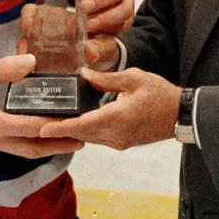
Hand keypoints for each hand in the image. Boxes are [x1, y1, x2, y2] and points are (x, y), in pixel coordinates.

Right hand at [0, 54, 84, 157]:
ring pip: (21, 150)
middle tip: (81, 138)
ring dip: (44, 145)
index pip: (32, 128)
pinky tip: (36, 131)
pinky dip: (28, 141)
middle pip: (31, 148)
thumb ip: (4, 69)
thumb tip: (31, 61)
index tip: (78, 122)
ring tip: (65, 137)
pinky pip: (11, 145)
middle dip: (57, 145)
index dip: (56, 125)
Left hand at [38, 68, 181, 149]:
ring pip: (88, 137)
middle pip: (81, 133)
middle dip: (60, 129)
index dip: (60, 128)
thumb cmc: (160, 94)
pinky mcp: (122, 143)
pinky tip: (75, 122)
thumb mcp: (133, 78)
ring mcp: (119, 142)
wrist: (180, 115)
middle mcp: (116, 134)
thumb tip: (83, 75)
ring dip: (72, 131)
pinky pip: (98, 138)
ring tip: (52, 121)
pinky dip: (85, 131)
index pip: (83, 125)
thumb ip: (106, 79)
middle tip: (38, 121)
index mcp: (118, 117)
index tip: (41, 128)